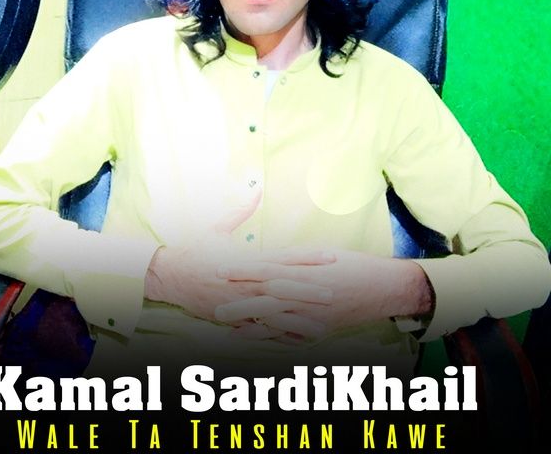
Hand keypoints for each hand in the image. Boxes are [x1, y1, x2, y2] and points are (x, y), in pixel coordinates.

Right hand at [144, 192, 336, 323]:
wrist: (167, 275)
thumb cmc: (194, 249)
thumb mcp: (218, 228)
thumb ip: (242, 211)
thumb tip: (257, 189)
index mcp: (246, 259)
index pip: (282, 257)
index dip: (307, 258)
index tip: (331, 257)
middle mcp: (244, 281)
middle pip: (282, 285)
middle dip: (309, 289)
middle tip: (334, 291)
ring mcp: (238, 301)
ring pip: (272, 311)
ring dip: (297, 315)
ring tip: (322, 321)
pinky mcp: (231, 318)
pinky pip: (257, 329)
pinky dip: (277, 334)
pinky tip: (295, 338)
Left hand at [214, 249, 432, 339]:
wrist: (381, 287)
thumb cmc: (350, 265)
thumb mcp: (319, 254)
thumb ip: (291, 259)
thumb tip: (269, 258)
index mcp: (306, 271)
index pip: (267, 270)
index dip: (242, 271)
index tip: (219, 271)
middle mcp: (308, 295)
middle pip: (267, 300)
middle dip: (240, 304)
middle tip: (215, 309)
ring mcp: (314, 315)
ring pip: (277, 321)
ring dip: (250, 325)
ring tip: (227, 328)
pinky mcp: (320, 330)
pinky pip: (292, 337)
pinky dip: (271, 339)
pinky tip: (253, 340)